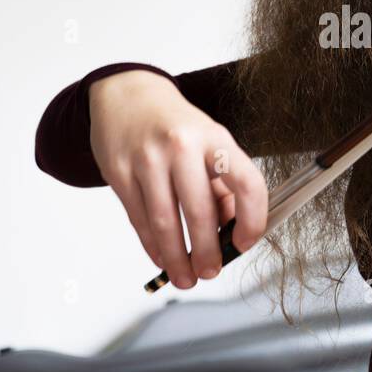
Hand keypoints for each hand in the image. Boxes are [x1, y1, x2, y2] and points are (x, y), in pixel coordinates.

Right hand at [87, 69, 266, 288]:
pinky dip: (153, 246)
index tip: (245, 242)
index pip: (246, 183)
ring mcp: (147, 159)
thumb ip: (224, 186)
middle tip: (211, 272)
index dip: (252, 219)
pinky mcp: (119, 172)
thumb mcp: (210, 142)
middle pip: (200, 211)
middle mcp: (181, 146)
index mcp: (215, 138)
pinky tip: (163, 257)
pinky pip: (139, 219)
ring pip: (165, 222)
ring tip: (186, 277)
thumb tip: (231, 231)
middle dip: (208, 252)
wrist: (127, 95)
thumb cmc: (176, 125)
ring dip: (177, 258)